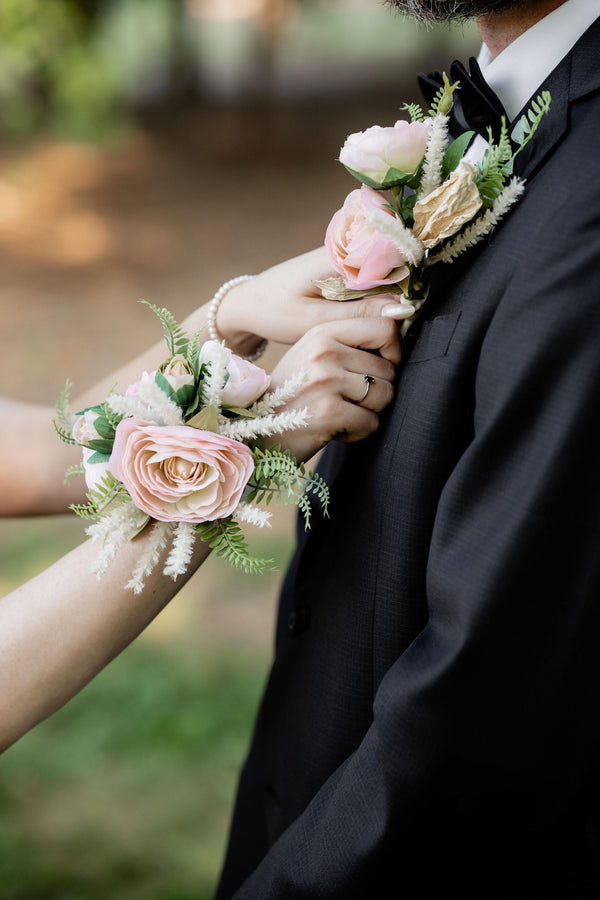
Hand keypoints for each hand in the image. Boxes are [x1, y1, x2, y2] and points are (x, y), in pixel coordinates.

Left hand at [216, 247, 413, 352]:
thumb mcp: (314, 321)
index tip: (404, 322)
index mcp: (337, 255)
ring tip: (383, 336)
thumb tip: (402, 309)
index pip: (390, 258)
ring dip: (388, 303)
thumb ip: (358, 314)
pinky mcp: (343, 268)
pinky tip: (371, 325)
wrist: (248, 304)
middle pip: (391, 266)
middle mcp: (345, 248)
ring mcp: (345, 256)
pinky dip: (375, 302)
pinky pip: (371, 280)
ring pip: (383, 275)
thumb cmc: (274, 313)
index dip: (407, 288)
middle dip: (399, 299)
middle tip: (391, 339)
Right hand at [269, 317, 400, 461]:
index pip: (385, 328)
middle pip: (389, 369)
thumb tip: (400, 329)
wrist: (260, 431)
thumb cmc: (294, 394)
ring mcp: (326, 381)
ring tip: (340, 412)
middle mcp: (324, 352)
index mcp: (323, 332)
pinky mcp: (329, 412)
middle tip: (346, 400)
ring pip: (385, 395)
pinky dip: (358, 431)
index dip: (392, 352)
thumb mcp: (313, 355)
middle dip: (376, 390)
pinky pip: (372, 422)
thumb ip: (349, 342)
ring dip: (368, 412)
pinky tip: (334, 428)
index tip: (378, 369)